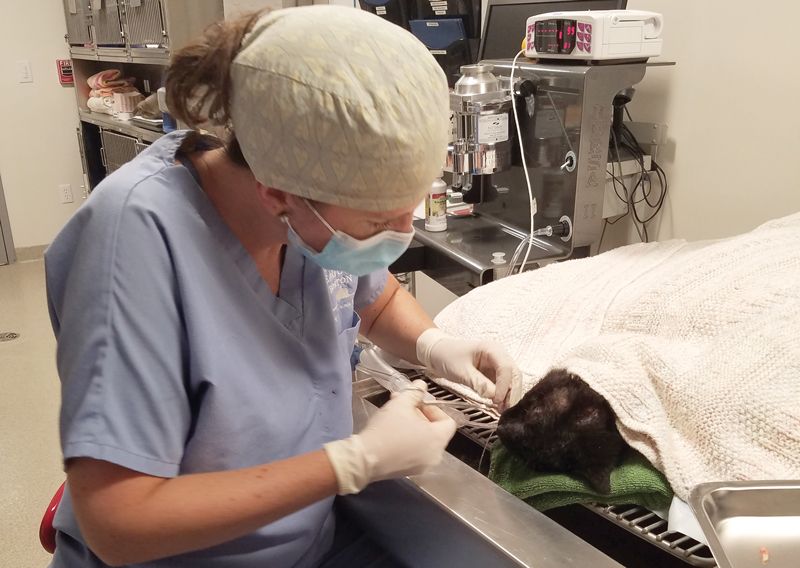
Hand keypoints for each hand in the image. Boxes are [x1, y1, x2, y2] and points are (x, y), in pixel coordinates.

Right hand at [324, 380, 455, 494]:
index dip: (434, 409)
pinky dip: (408, 441)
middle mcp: (435, 455)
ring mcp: (423, 466)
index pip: (448, 422)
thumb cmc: (387, 430)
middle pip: (435, 431)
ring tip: (393, 415)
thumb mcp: (400, 404)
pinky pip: (415, 452)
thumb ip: (415, 392)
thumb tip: (421, 384)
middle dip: (420, 415)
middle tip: (403, 405)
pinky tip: (390, 433)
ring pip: (424, 441)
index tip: (418, 404)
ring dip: (412, 426)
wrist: (364, 460)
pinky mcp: (409, 472)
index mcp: (438, 439)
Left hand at [415, 328, 522, 408]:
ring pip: (511, 382)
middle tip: (505, 409)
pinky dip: (502, 397)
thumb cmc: (447, 355)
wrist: (437, 352)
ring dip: (508, 396)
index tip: (497, 400)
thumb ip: (479, 383)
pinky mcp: (492, 375)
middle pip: (514, 375)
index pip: (506, 368)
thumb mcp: (461, 371)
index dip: (504, 386)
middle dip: (511, 393)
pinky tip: (498, 407)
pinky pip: (502, 386)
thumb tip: (494, 397)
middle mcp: (498, 356)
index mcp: (492, 349)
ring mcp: (496, 365)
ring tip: (502, 411)